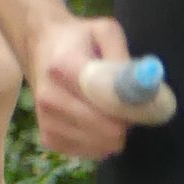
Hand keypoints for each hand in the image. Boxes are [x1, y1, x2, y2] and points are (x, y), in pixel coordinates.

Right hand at [31, 14, 131, 161]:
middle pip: (104, 128)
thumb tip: (139, 87)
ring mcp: (46, 120)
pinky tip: (99, 128)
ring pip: (97, 144)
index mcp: (64, 68)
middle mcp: (50, 98)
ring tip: (113, 116)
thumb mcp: (104, 31)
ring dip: (113, 136)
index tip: (142, 103)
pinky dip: (99, 144)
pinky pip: (85, 152)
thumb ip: (122, 56)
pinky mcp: (47, 137)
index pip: (104, 99)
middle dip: (125, 123)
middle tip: (130, 111)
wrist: (41, 49)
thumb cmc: (78, 39)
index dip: (130, 106)